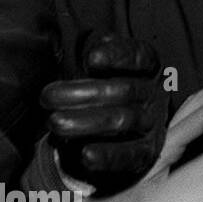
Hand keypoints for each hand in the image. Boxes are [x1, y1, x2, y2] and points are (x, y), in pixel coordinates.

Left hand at [40, 32, 165, 189]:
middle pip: (125, 90)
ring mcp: (152, 124)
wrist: (121, 132)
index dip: (117, 56)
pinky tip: (84, 154)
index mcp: (150, 67)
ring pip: (123, 120)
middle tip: (48, 96)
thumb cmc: (108, 90)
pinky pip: (130, 155)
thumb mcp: (108, 66)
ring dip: (86, 123)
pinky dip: (108, 156)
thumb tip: (94, 45)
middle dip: (85, 93)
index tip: (90, 58)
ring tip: (54, 123)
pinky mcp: (147, 153)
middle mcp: (154, 93)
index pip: (139, 56)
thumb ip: (102, 52)